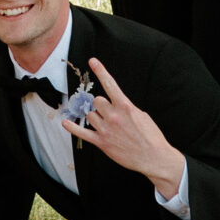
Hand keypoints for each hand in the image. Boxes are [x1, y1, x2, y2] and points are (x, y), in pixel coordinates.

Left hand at [62, 57, 184, 198]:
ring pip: (90, 115)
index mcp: (125, 106)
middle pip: (96, 101)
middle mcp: (114, 116)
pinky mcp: (102, 142)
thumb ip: (126, 107)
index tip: (93, 61)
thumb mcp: (141, 115)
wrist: (153, 157)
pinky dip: (72, 128)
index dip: (101, 71)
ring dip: (96, 117)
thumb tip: (115, 104)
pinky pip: (82, 132)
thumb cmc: (150, 136)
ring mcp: (106, 129)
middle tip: (109, 114)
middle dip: (101, 105)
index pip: (110, 84)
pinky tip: (65, 122)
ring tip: (107, 126)